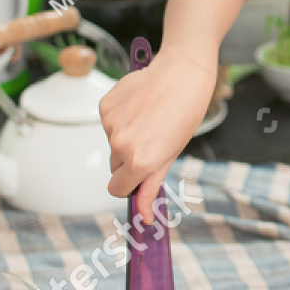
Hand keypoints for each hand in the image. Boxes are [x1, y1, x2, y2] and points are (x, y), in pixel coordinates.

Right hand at [99, 45, 218, 224]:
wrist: (183, 72)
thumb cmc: (185, 113)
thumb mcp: (171, 154)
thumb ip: (152, 187)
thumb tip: (144, 217)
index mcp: (140, 161)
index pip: (117, 188)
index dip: (128, 184)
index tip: (138, 176)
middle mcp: (120, 144)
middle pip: (115, 165)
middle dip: (130, 158)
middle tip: (154, 139)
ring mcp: (110, 124)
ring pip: (113, 141)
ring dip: (127, 135)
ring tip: (151, 117)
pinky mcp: (105, 105)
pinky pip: (109, 121)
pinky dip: (121, 117)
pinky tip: (140, 105)